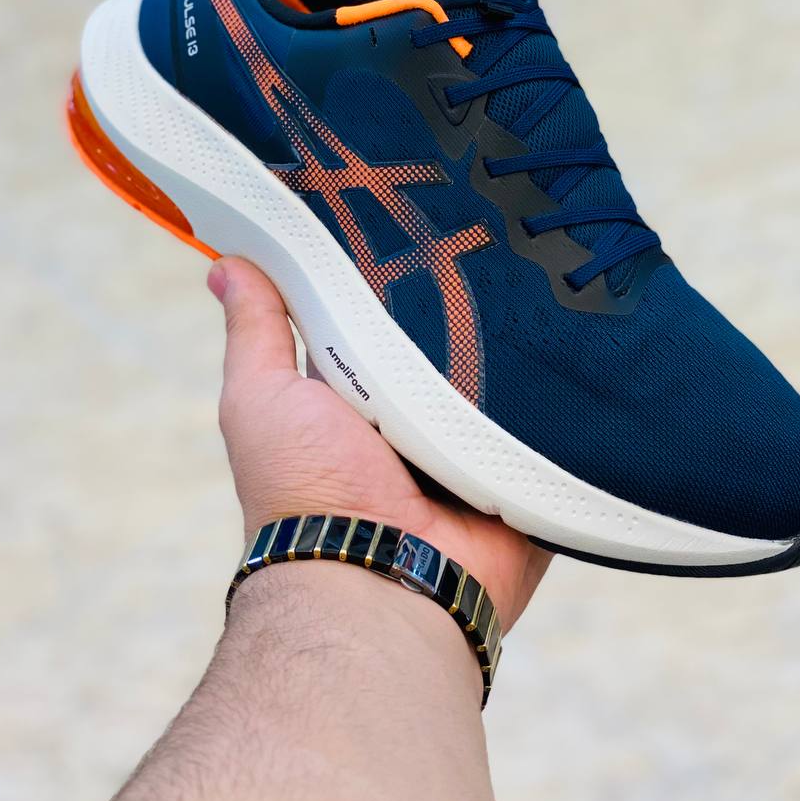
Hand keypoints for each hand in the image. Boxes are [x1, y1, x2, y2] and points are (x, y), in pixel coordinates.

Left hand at [209, 256, 550, 630]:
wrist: (380, 583)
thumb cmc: (304, 491)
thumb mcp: (262, 397)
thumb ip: (256, 332)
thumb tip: (223, 265)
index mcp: (362, 396)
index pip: (385, 318)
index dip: (397, 276)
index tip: (418, 217)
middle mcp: (420, 421)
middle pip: (453, 342)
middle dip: (467, 306)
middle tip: (491, 239)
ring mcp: (475, 449)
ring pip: (508, 377)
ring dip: (516, 349)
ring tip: (541, 280)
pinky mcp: (525, 475)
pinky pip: (554, 424)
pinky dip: (558, 397)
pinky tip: (576, 343)